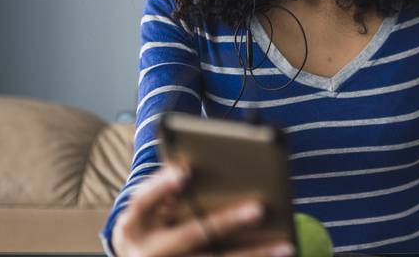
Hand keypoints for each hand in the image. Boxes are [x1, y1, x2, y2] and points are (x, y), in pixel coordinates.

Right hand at [112, 164, 293, 256]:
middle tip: (259, 209)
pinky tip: (278, 256)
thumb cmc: (150, 225)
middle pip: (191, 235)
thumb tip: (213, 170)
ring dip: (253, 255)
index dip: (161, 185)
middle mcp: (148, 251)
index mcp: (133, 224)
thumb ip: (169, 192)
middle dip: (226, 222)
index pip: (143, 200)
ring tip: (285, 246)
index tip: (185, 171)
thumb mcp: (148, 211)